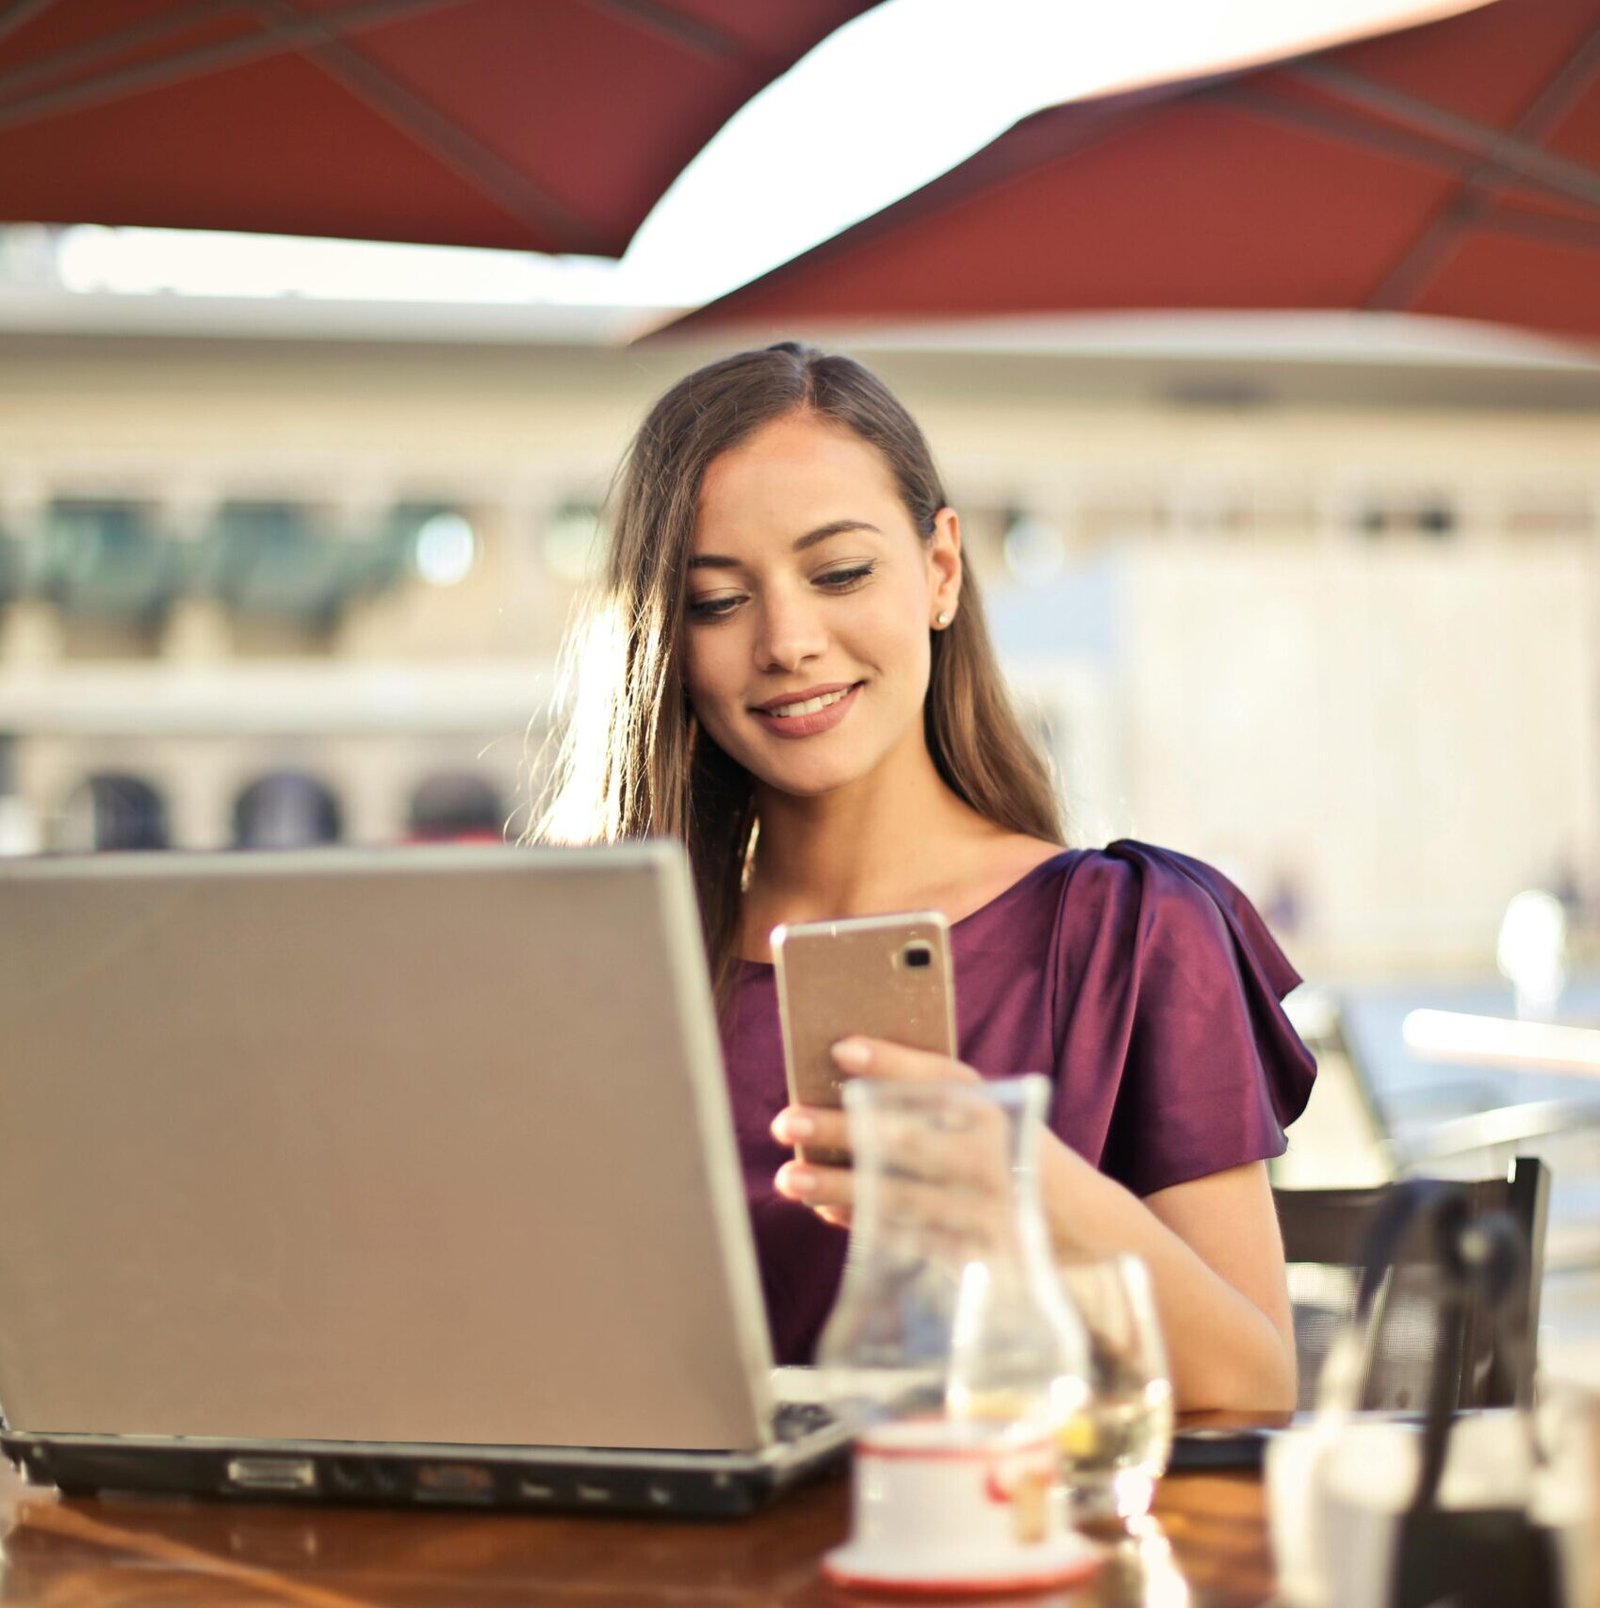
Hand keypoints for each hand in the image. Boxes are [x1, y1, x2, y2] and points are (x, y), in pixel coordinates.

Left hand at [771, 1036, 999, 1238]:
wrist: (1081, 1228)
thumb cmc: (1012, 1156)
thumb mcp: (995, 1118)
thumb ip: (935, 1100)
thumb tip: (848, 1073)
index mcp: (999, 1111)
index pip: (943, 1079)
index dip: (892, 1062)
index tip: (840, 1048)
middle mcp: (992, 1159)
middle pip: (909, 1141)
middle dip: (843, 1131)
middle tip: (787, 1121)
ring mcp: (983, 1213)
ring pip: (898, 1196)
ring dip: (838, 1186)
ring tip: (787, 1177)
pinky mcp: (973, 1257)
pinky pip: (907, 1238)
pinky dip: (863, 1222)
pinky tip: (824, 1208)